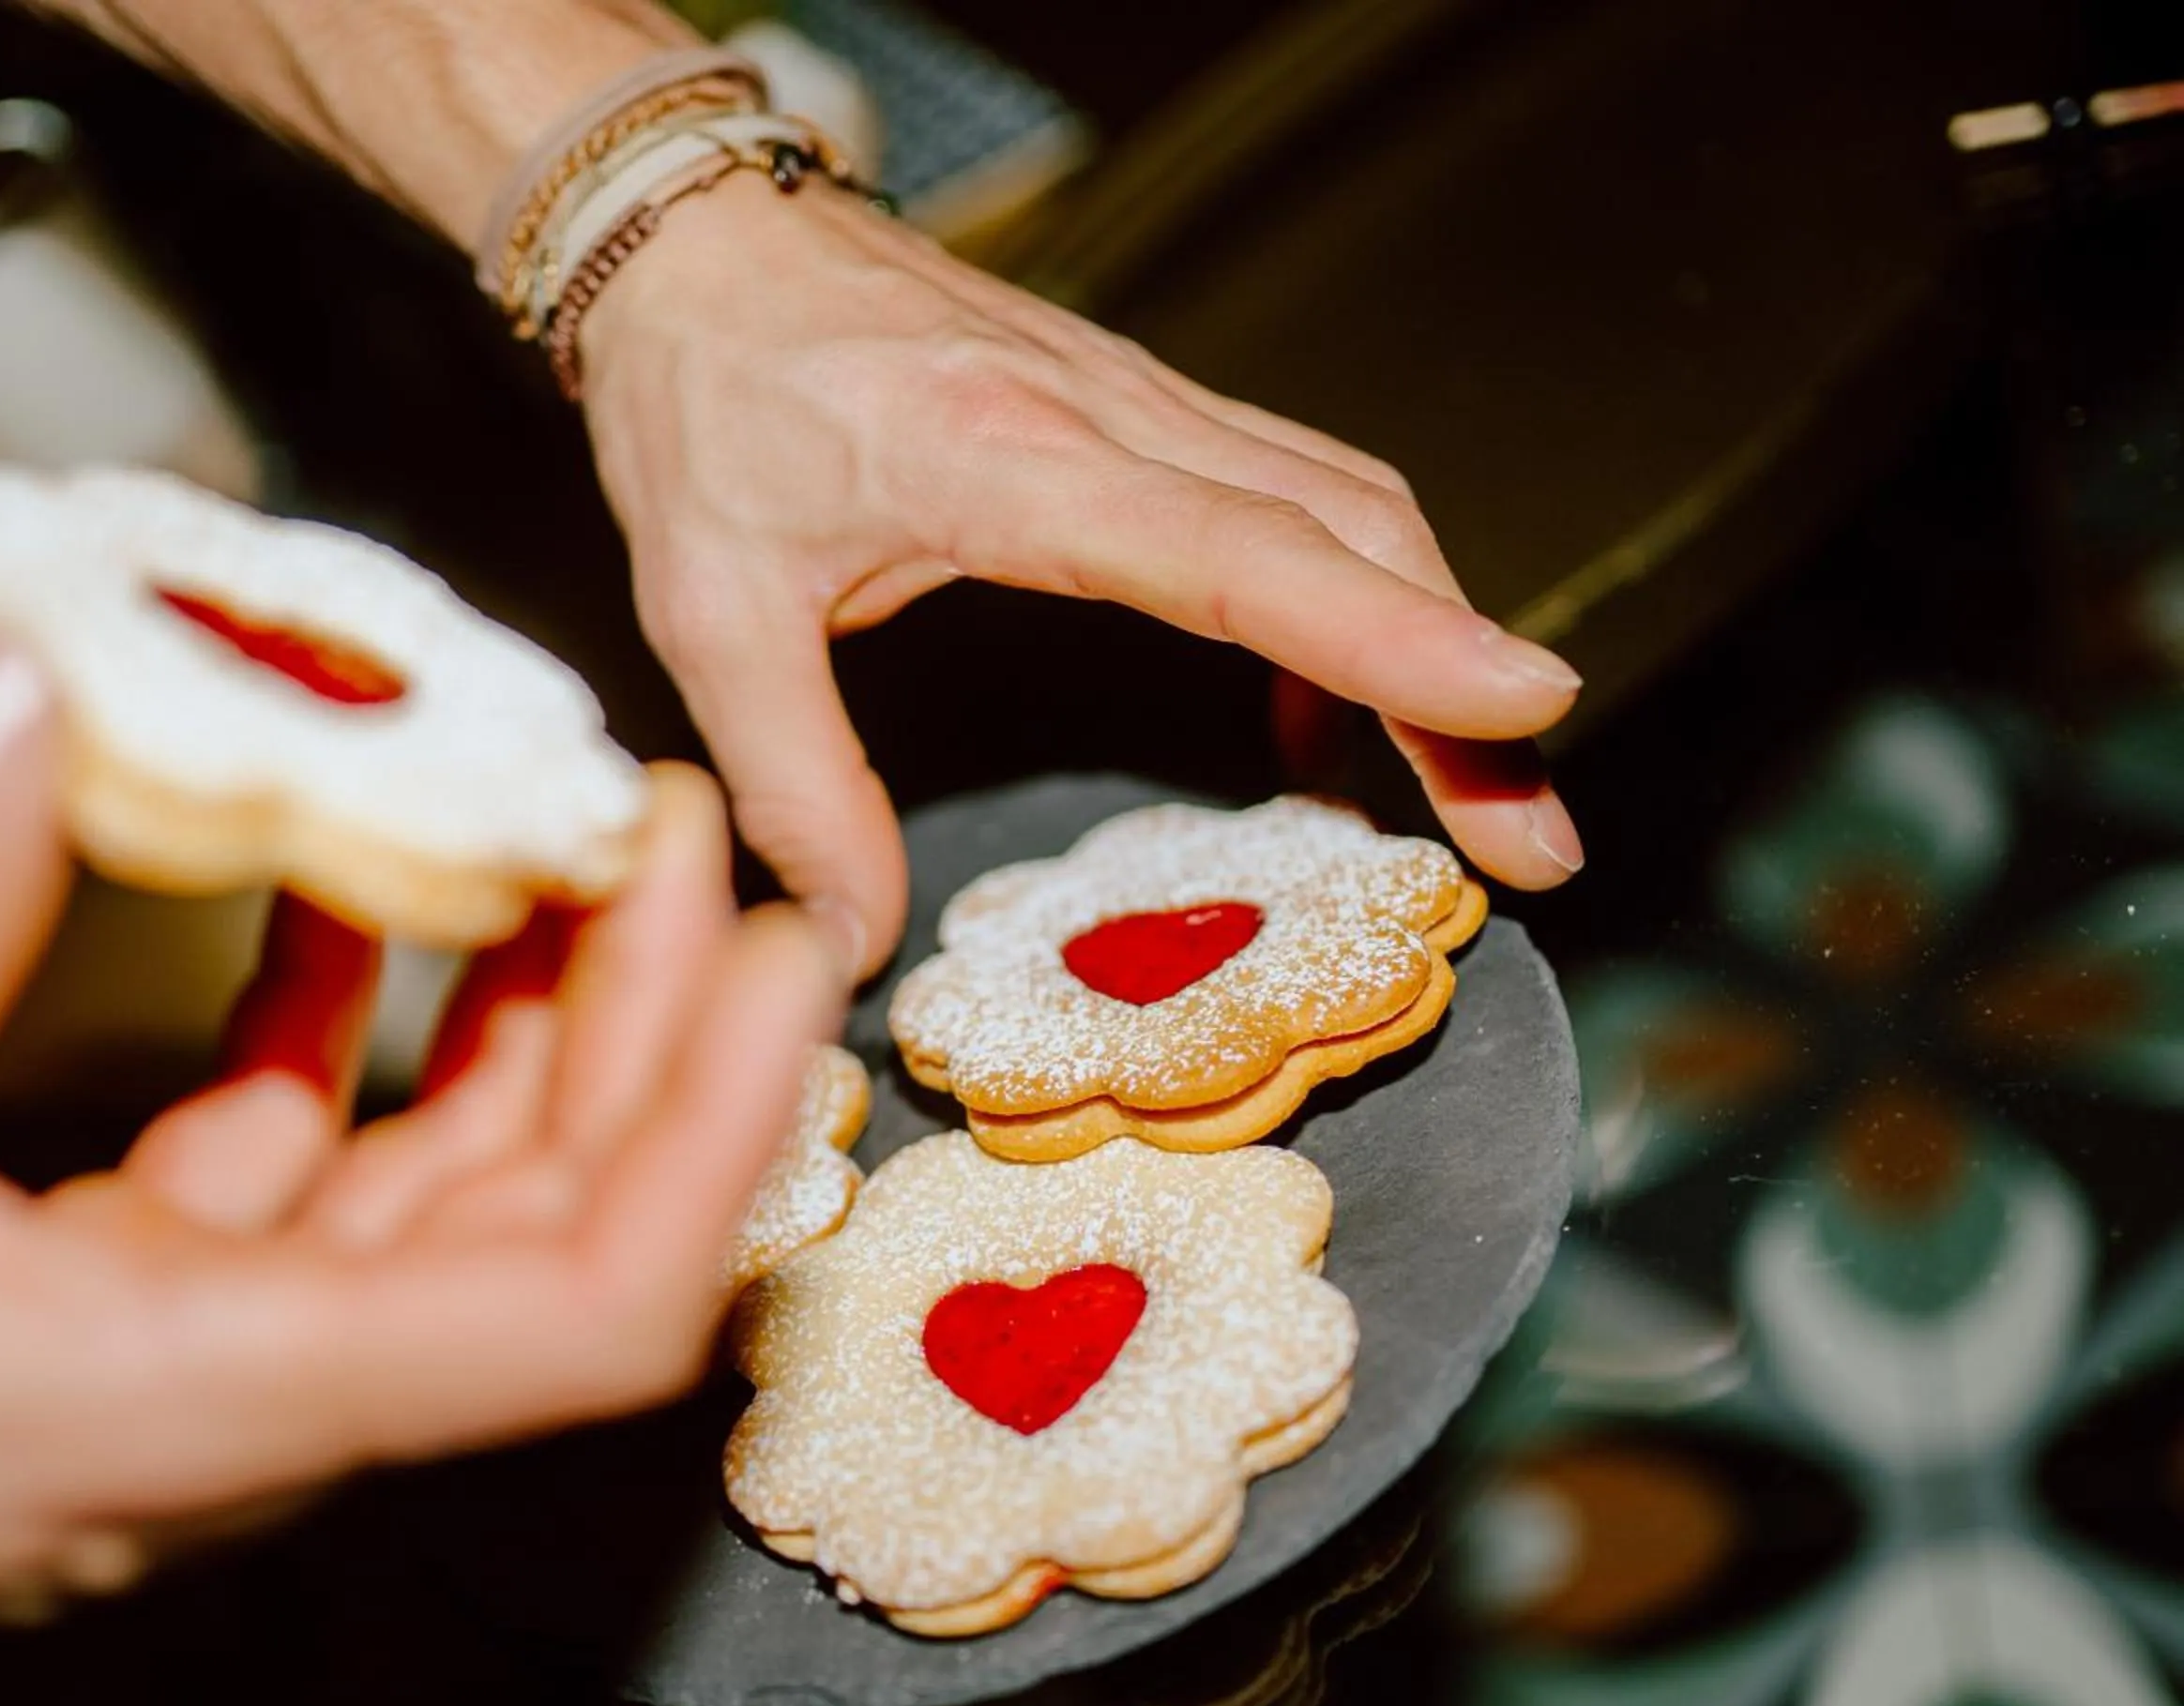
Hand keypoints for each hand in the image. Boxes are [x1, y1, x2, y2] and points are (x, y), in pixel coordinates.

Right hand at [0, 644, 837, 1705]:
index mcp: (233, 1395)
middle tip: (662, 827)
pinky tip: (329, 904)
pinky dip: (337, 1031)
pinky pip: (284, 1159)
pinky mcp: (107, 1299)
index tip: (767, 945)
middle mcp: (258, 1385)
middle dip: (643, 1026)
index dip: (715, 1129)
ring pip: (434, 1187)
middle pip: (550, 1220)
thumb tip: (15, 684)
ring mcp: (192, 1343)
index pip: (587, 1307)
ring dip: (517, 1024)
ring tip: (548, 842)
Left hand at [579, 178, 1586, 975]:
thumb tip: (855, 944)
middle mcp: (1105, 418)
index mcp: (1010, 461)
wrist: (693, 242)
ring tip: (1481, 799)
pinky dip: (1346, 600)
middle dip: (1459, 692)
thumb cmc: (699, 403)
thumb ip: (795, 783)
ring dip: (1428, 644)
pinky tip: (1318, 713)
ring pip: (1343, 509)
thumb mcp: (710, 610)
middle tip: (1532, 843)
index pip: (1245, 555)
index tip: (1528, 705)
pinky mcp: (1134, 409)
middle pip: (1347, 537)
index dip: (1394, 639)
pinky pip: (1286, 496)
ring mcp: (1135, 401)